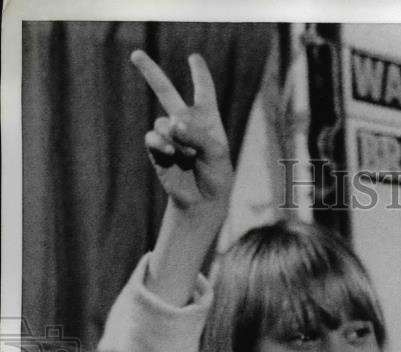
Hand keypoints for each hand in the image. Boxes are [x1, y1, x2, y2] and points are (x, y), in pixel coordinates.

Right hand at [131, 50, 232, 218]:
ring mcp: (169, 135)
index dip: (199, 74)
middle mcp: (185, 122)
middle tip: (136, 54)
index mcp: (206, 118)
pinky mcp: (157, 150)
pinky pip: (153, 138)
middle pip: (165, 91)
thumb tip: (171, 124)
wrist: (203, 201)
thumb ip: (197, 134)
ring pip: (163, 123)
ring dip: (177, 139)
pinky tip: (171, 152)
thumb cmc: (216, 175)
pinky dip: (162, 143)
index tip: (193, 58)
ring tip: (190, 156)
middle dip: (150, 71)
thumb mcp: (216, 153)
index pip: (203, 91)